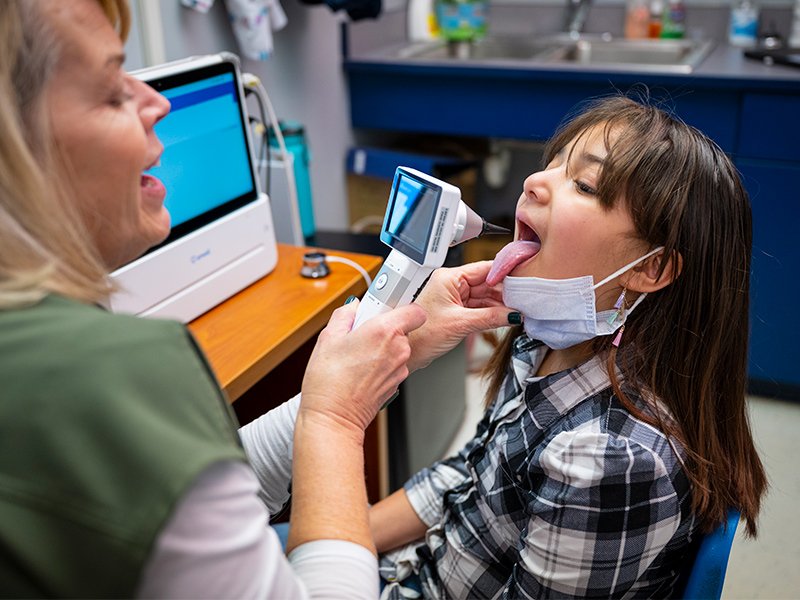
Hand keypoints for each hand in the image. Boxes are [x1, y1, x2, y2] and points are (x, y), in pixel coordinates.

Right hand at [300, 300, 426, 436]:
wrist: (334, 418)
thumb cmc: (329, 381)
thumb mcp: (328, 337)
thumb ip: (345, 315)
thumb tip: (352, 308)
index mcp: (384, 331)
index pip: (415, 310)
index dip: (402, 307)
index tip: (386, 307)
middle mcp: (398, 349)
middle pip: (402, 329)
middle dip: (383, 328)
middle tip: (360, 333)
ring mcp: (400, 368)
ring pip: (396, 348)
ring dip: (381, 348)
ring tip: (356, 355)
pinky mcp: (396, 384)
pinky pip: (392, 365)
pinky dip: (380, 364)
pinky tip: (360, 370)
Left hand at [408, 261, 513, 371]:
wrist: (408, 351)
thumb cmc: (421, 335)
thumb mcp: (460, 324)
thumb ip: (489, 317)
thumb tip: (512, 314)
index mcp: (449, 278)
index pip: (485, 269)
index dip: (505, 274)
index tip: (524, 280)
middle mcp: (452, 284)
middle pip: (487, 283)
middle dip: (505, 293)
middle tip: (524, 302)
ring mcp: (455, 297)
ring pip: (485, 296)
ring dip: (500, 305)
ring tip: (517, 312)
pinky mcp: (456, 310)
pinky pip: (479, 307)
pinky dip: (492, 313)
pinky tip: (505, 317)